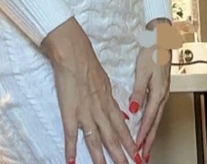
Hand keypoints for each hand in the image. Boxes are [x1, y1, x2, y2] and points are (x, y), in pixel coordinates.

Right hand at [42, 17, 139, 163]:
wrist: (73, 53)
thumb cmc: (87, 60)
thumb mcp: (103, 79)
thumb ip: (108, 96)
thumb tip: (116, 109)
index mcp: (108, 100)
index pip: (122, 126)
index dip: (129, 141)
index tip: (137, 154)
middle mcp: (99, 109)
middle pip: (112, 137)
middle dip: (121, 156)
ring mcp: (84, 112)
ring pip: (95, 140)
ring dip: (101, 158)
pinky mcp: (69, 111)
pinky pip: (70, 135)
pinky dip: (71, 149)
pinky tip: (72, 162)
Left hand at [128, 22, 173, 161]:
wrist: (162, 39)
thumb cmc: (152, 51)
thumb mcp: (143, 71)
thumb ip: (138, 91)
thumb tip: (133, 110)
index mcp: (158, 92)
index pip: (149, 119)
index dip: (143, 135)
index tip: (137, 147)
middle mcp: (162, 95)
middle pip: (154, 123)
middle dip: (148, 140)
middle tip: (143, 155)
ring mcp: (162, 93)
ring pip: (155, 118)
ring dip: (149, 133)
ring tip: (144, 146)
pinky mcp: (160, 89)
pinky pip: (155, 110)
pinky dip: (150, 121)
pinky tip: (146, 125)